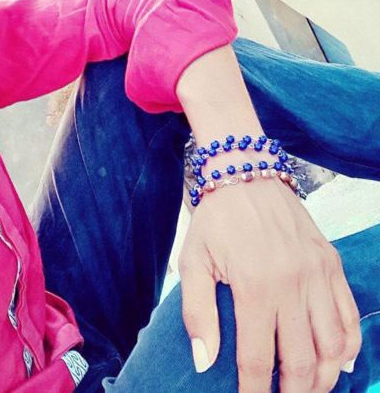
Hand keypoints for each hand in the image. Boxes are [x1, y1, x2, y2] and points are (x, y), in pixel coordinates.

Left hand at [178, 177, 361, 391]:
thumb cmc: (216, 220)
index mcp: (254, 287)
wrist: (246, 171)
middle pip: (303, 363)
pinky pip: (349, 316)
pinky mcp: (331, 263)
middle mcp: (292, 284)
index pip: (259, 361)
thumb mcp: (192, 260)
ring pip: (333, 347)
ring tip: (308, 389)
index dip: (256, 392)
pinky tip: (337, 362)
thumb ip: (197, 313)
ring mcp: (317, 274)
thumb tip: (204, 362)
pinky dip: (348, 347)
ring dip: (324, 379)